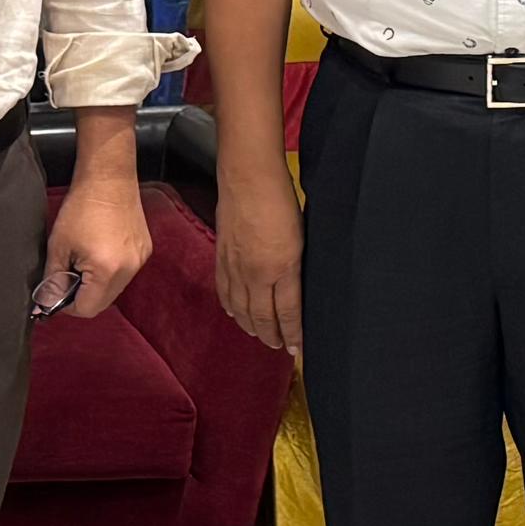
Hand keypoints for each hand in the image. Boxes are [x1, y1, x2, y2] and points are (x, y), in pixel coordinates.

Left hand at [43, 169, 153, 323]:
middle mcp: (129, 270)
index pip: (87, 309)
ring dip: (97, 285)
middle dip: (83, 296)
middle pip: (103, 302)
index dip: (68, 306)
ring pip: (115, 289)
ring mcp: (140, 260)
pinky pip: (125, 273)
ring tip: (84, 260)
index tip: (57, 292)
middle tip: (69, 274)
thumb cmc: (80, 208)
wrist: (108, 179)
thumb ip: (53, 279)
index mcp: (106, 271)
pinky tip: (100, 251)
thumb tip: (46, 303)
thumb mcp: (59, 246)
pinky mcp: (145, 250)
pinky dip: (110, 271)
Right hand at [217, 168, 305, 358]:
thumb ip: (297, 264)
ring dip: (251, 326)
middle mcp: (257, 273)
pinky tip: (235, 314)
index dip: (292, 335)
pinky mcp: (221, 257)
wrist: (248, 176)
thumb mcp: (302, 235)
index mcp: (283, 267)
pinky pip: (225, 292)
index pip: (288, 313)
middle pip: (263, 317)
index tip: (297, 349)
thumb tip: (296, 284)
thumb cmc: (281, 197)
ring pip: (241, 309)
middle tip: (279, 347)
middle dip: (272, 336)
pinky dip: (231, 308)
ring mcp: (236, 267)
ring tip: (260, 336)